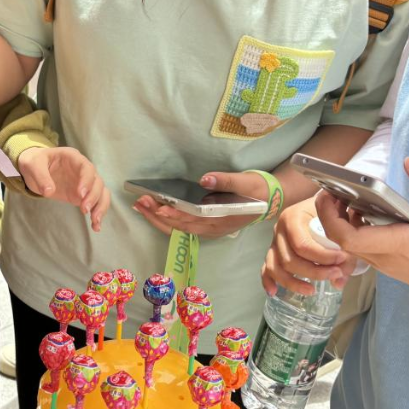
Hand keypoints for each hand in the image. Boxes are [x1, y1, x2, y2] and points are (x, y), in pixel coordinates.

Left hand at [17, 147, 110, 231]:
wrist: (34, 169)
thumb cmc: (34, 162)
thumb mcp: (32, 165)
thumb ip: (41, 177)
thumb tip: (49, 192)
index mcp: (73, 158)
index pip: (87, 167)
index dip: (87, 180)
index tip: (81, 194)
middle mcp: (83, 170)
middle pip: (97, 182)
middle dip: (94, 196)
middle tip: (85, 210)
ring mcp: (84, 183)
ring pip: (101, 193)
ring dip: (100, 207)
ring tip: (95, 222)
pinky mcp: (82, 195)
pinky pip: (95, 203)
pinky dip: (97, 213)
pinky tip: (95, 226)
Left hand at [132, 171, 268, 239]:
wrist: (269, 201)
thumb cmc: (257, 191)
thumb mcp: (245, 183)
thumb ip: (225, 181)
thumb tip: (204, 179)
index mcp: (220, 219)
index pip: (193, 219)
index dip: (175, 214)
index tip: (160, 206)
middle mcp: (210, 228)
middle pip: (179, 226)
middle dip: (158, 215)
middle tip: (141, 201)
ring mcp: (206, 229)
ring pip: (177, 228)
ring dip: (157, 218)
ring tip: (140, 206)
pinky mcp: (204, 225)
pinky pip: (180, 226)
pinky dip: (165, 219)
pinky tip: (153, 209)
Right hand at [261, 197, 353, 295]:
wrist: (322, 203)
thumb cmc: (331, 212)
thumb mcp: (340, 226)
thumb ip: (345, 253)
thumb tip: (338, 281)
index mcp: (293, 217)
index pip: (302, 244)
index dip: (322, 257)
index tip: (342, 260)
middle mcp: (279, 229)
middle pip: (289, 259)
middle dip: (313, 271)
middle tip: (335, 274)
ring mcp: (274, 241)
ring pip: (276, 267)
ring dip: (293, 282)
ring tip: (312, 290)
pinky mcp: (274, 252)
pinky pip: (266, 268)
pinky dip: (268, 281)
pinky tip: (273, 292)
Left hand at [316, 158, 408, 330]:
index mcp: (404, 246)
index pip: (349, 238)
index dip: (329, 216)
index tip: (329, 192)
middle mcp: (392, 261)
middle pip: (343, 241)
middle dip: (331, 215)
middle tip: (335, 188)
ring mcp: (394, 269)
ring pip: (354, 248)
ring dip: (346, 223)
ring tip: (352, 196)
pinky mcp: (399, 271)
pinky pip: (368, 251)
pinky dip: (361, 232)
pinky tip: (373, 213)